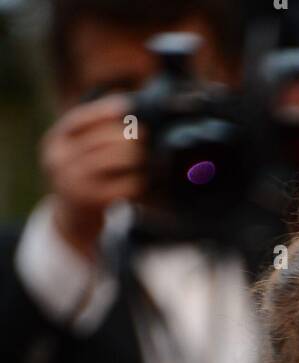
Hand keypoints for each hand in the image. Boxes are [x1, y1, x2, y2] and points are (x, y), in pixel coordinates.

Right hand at [40, 94, 146, 257]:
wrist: (72, 221)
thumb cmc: (81, 179)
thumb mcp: (75, 153)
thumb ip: (91, 132)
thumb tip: (125, 105)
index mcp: (54, 143)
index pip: (77, 120)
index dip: (102, 111)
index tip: (126, 106)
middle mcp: (60, 161)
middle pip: (101, 139)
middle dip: (127, 136)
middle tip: (144, 135)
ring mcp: (74, 183)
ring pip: (114, 158)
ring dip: (135, 156)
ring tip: (144, 157)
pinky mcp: (93, 202)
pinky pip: (124, 184)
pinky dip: (138, 180)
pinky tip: (143, 180)